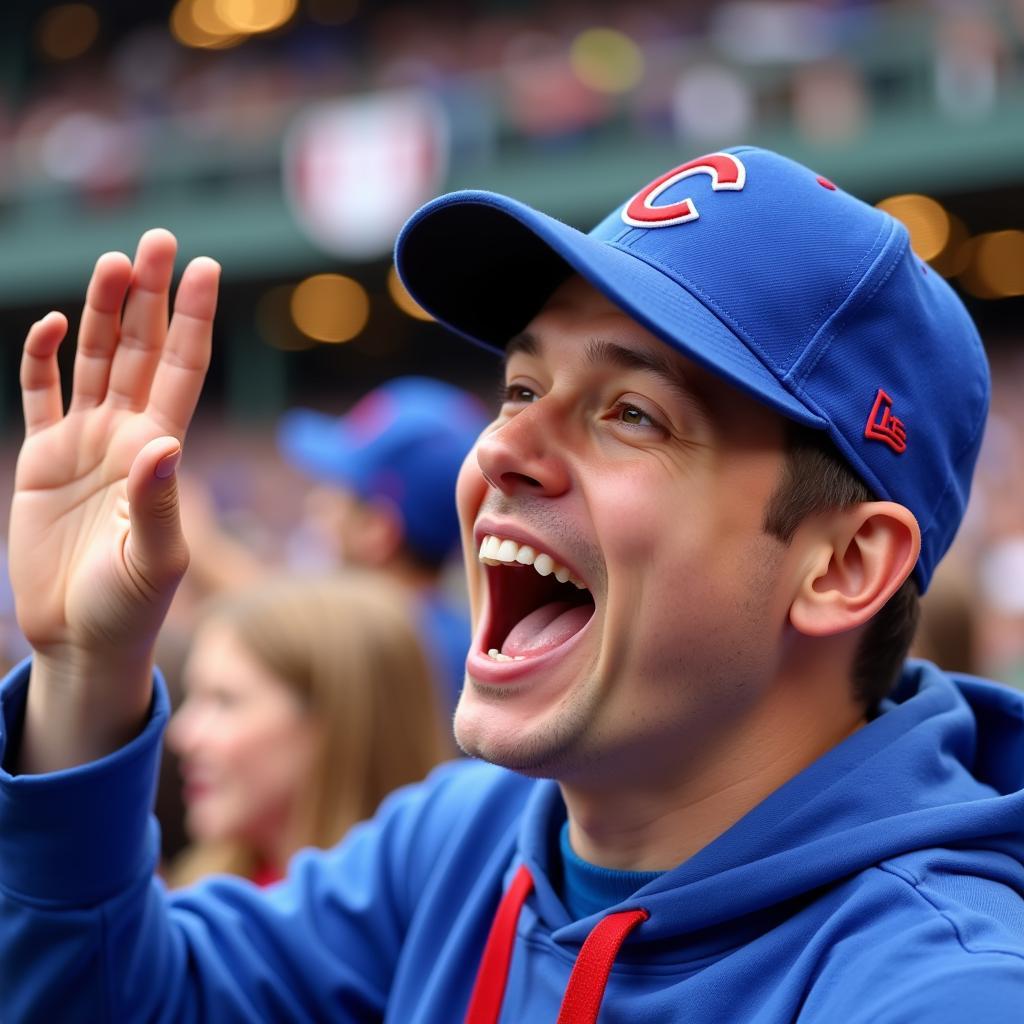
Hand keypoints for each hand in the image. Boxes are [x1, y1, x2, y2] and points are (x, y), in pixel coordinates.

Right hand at [7, 230, 218, 768]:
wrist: (82, 637)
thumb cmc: (131, 605)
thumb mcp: (155, 558)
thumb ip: (159, 502)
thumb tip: (162, 443)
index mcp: (163, 451)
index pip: (184, 371)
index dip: (194, 320)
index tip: (207, 268)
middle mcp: (129, 436)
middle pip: (142, 351)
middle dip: (150, 297)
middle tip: (158, 240)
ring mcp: (86, 443)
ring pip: (97, 362)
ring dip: (104, 313)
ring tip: (115, 264)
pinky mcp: (43, 461)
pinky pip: (42, 396)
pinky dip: (45, 359)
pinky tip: (56, 326)